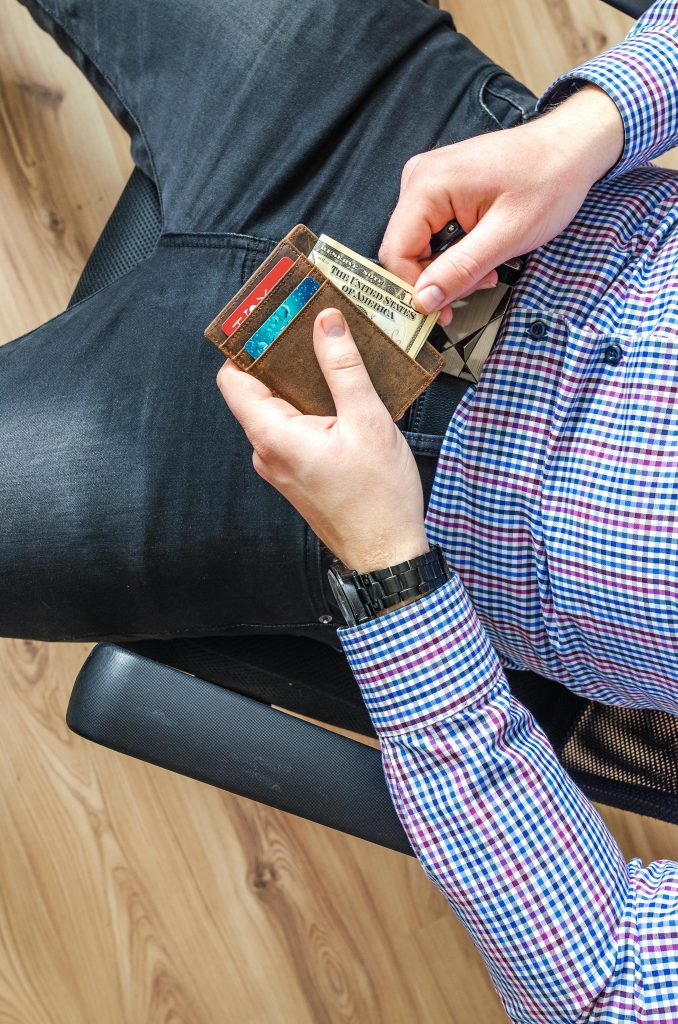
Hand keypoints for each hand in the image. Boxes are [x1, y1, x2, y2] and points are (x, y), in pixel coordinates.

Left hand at [216, 309, 429, 573]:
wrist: (387, 554)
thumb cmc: (378, 499)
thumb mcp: (367, 422)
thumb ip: (343, 369)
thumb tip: (326, 324)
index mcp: (274, 436)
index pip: (233, 378)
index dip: (247, 344)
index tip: (270, 317)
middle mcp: (268, 451)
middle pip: (258, 389)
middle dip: (284, 356)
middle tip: (312, 325)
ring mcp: (281, 465)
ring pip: (280, 408)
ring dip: (304, 382)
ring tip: (335, 356)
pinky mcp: (298, 473)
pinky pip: (296, 428)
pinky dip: (314, 406)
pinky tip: (344, 395)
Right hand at [379, 84, 623, 323]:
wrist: (570, 149)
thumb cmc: (549, 180)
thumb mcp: (507, 235)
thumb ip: (460, 270)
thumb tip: (422, 301)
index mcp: (428, 185)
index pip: (395, 252)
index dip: (415, 288)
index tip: (443, 312)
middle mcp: (419, 179)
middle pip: (405, 251)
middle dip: (439, 279)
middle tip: (481, 282)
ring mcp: (428, 183)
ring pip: (419, 247)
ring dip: (451, 268)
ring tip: (489, 265)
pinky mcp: (439, 190)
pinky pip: (432, 234)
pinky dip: (455, 253)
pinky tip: (483, 251)